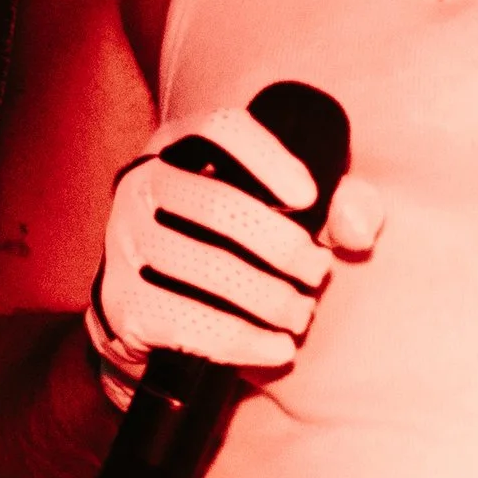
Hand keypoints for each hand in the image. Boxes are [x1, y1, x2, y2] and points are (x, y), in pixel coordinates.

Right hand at [84, 99, 383, 402]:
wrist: (154, 318)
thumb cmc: (231, 249)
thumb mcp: (281, 215)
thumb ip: (338, 208)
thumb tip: (356, 226)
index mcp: (179, 147)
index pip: (220, 128)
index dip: (268, 157)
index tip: (309, 197)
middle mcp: (140, 186)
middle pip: (218, 204)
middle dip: (284, 245)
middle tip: (318, 273)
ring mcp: (123, 244)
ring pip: (207, 267)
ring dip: (270, 297)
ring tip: (301, 315)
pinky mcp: (122, 303)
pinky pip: (190, 323)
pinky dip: (245, 341)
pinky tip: (277, 349)